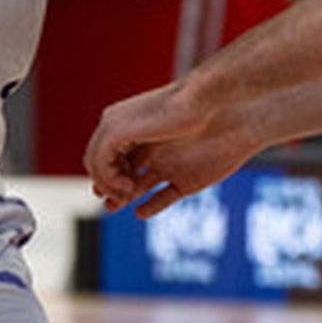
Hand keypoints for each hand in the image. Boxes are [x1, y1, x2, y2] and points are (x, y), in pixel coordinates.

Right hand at [84, 81, 254, 215]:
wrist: (226, 113)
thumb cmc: (173, 111)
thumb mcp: (124, 126)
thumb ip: (102, 148)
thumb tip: (95, 171)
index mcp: (132, 130)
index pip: (101, 156)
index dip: (99, 172)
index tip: (110, 178)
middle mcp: (147, 147)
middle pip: (117, 173)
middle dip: (108, 185)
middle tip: (113, 194)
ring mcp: (166, 164)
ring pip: (136, 187)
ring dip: (121, 198)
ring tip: (115, 206)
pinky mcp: (187, 180)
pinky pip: (163, 198)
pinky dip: (150, 207)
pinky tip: (140, 212)